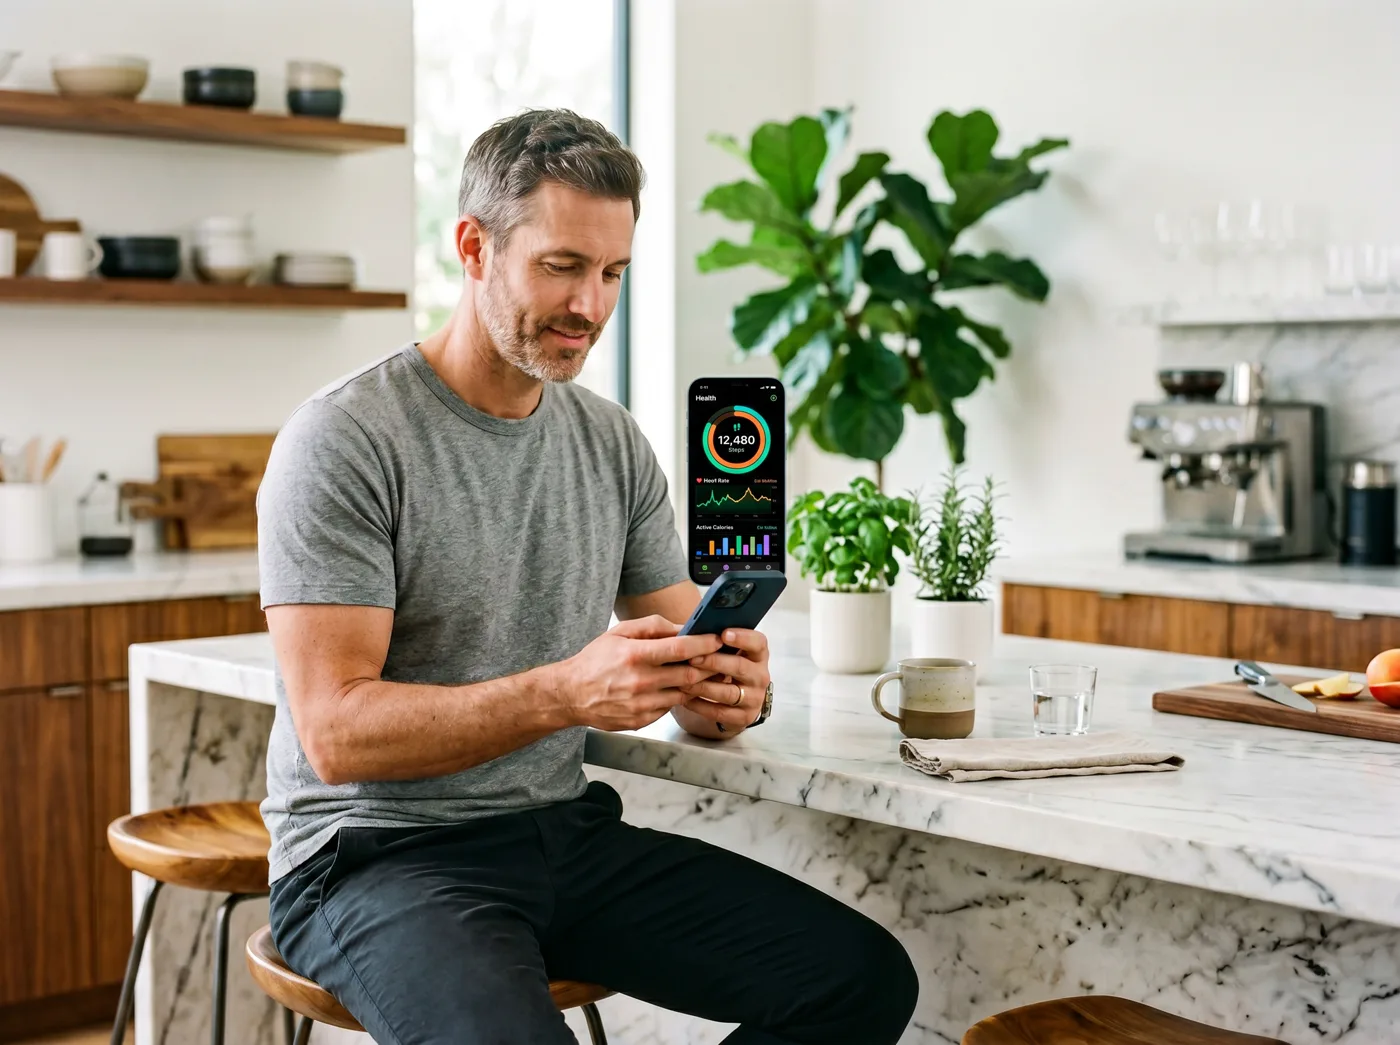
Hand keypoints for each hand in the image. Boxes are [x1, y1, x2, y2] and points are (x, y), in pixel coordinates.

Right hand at [556, 615, 721, 731]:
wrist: (570, 694)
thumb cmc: (595, 661)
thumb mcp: (619, 632)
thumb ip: (652, 626)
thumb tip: (682, 627)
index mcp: (635, 655)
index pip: (680, 649)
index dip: (704, 644)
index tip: (717, 639)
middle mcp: (640, 682)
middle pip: (689, 675)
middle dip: (709, 666)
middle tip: (718, 658)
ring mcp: (641, 705)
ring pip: (683, 694)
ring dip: (695, 684)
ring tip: (699, 672)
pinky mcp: (641, 721)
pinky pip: (669, 708)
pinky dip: (675, 697)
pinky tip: (672, 688)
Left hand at [677, 628, 770, 731]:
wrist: (737, 701)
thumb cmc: (726, 668)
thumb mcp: (728, 653)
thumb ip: (717, 643)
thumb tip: (694, 631)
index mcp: (758, 655)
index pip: (758, 643)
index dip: (742, 637)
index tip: (723, 633)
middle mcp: (760, 676)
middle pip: (740, 667)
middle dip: (714, 662)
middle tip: (692, 658)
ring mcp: (754, 698)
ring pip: (728, 692)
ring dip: (703, 686)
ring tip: (683, 681)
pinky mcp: (744, 717)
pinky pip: (719, 712)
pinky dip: (700, 705)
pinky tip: (684, 698)